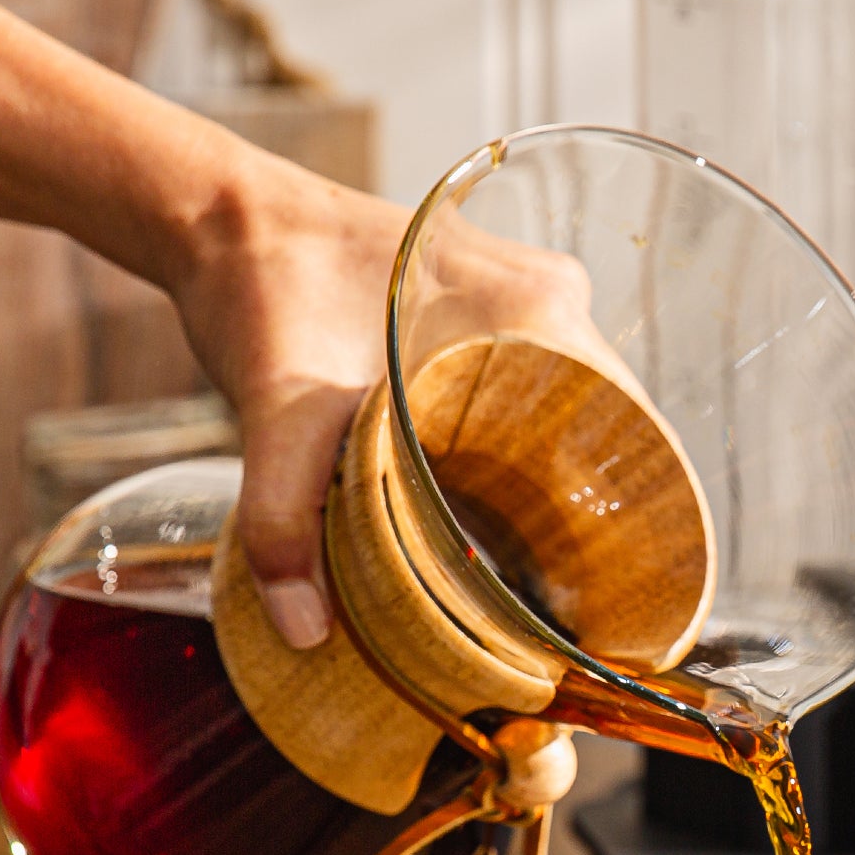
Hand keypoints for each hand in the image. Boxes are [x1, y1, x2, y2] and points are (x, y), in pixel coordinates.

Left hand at [169, 145, 621, 650]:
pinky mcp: (488, 318)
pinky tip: (493, 527)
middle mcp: (548, 302)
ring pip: (571, 424)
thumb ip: (285, 524)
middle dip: (591, 525)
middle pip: (608, 436)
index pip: (631, 432)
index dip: (631, 522)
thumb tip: (304, 631)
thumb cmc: (262, 291)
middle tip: (565, 611)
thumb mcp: (278, 417)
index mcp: (534, 313)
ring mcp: (522, 305)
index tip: (613, 600)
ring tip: (537, 586)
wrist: (222, 223)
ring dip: (555, 498)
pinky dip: (519, 465)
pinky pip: (532, 404)